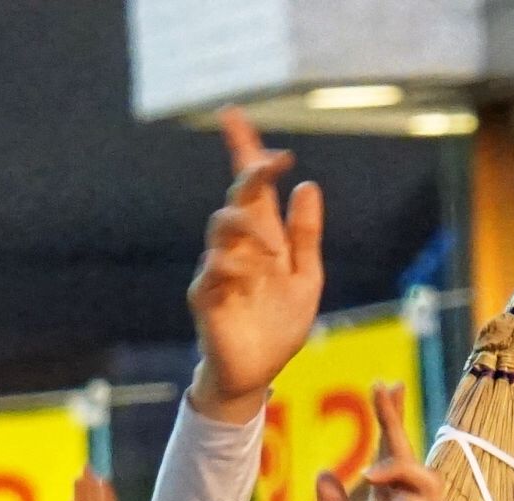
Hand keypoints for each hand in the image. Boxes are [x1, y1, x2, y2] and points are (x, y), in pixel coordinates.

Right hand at [186, 109, 323, 421]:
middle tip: (274, 164)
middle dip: (252, 174)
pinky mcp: (206, 296)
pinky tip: (249, 281)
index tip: (234, 115)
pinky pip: (213, 269)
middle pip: (236, 196)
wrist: (259, 373)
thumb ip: (306, 236)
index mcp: (263, 237)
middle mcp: (238, 246)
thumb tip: (308, 186)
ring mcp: (219, 269)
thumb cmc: (280, 325)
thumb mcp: (306, 278)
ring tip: (273, 254)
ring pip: (222, 226)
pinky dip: (233, 269)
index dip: (242, 148)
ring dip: (250, 229)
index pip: (251, 185)